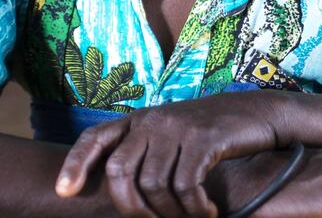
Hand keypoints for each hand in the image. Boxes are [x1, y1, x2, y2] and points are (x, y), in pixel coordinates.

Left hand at [56, 91, 289, 216]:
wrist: (258, 114)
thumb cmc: (212, 135)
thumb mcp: (172, 137)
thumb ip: (146, 154)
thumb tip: (122, 194)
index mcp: (138, 119)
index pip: (95, 138)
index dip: (75, 164)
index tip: (64, 192)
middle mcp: (152, 119)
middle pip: (120, 171)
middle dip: (131, 209)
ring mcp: (177, 126)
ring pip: (154, 185)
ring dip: (171, 214)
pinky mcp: (204, 137)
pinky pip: (186, 185)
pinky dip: (195, 208)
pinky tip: (208, 213)